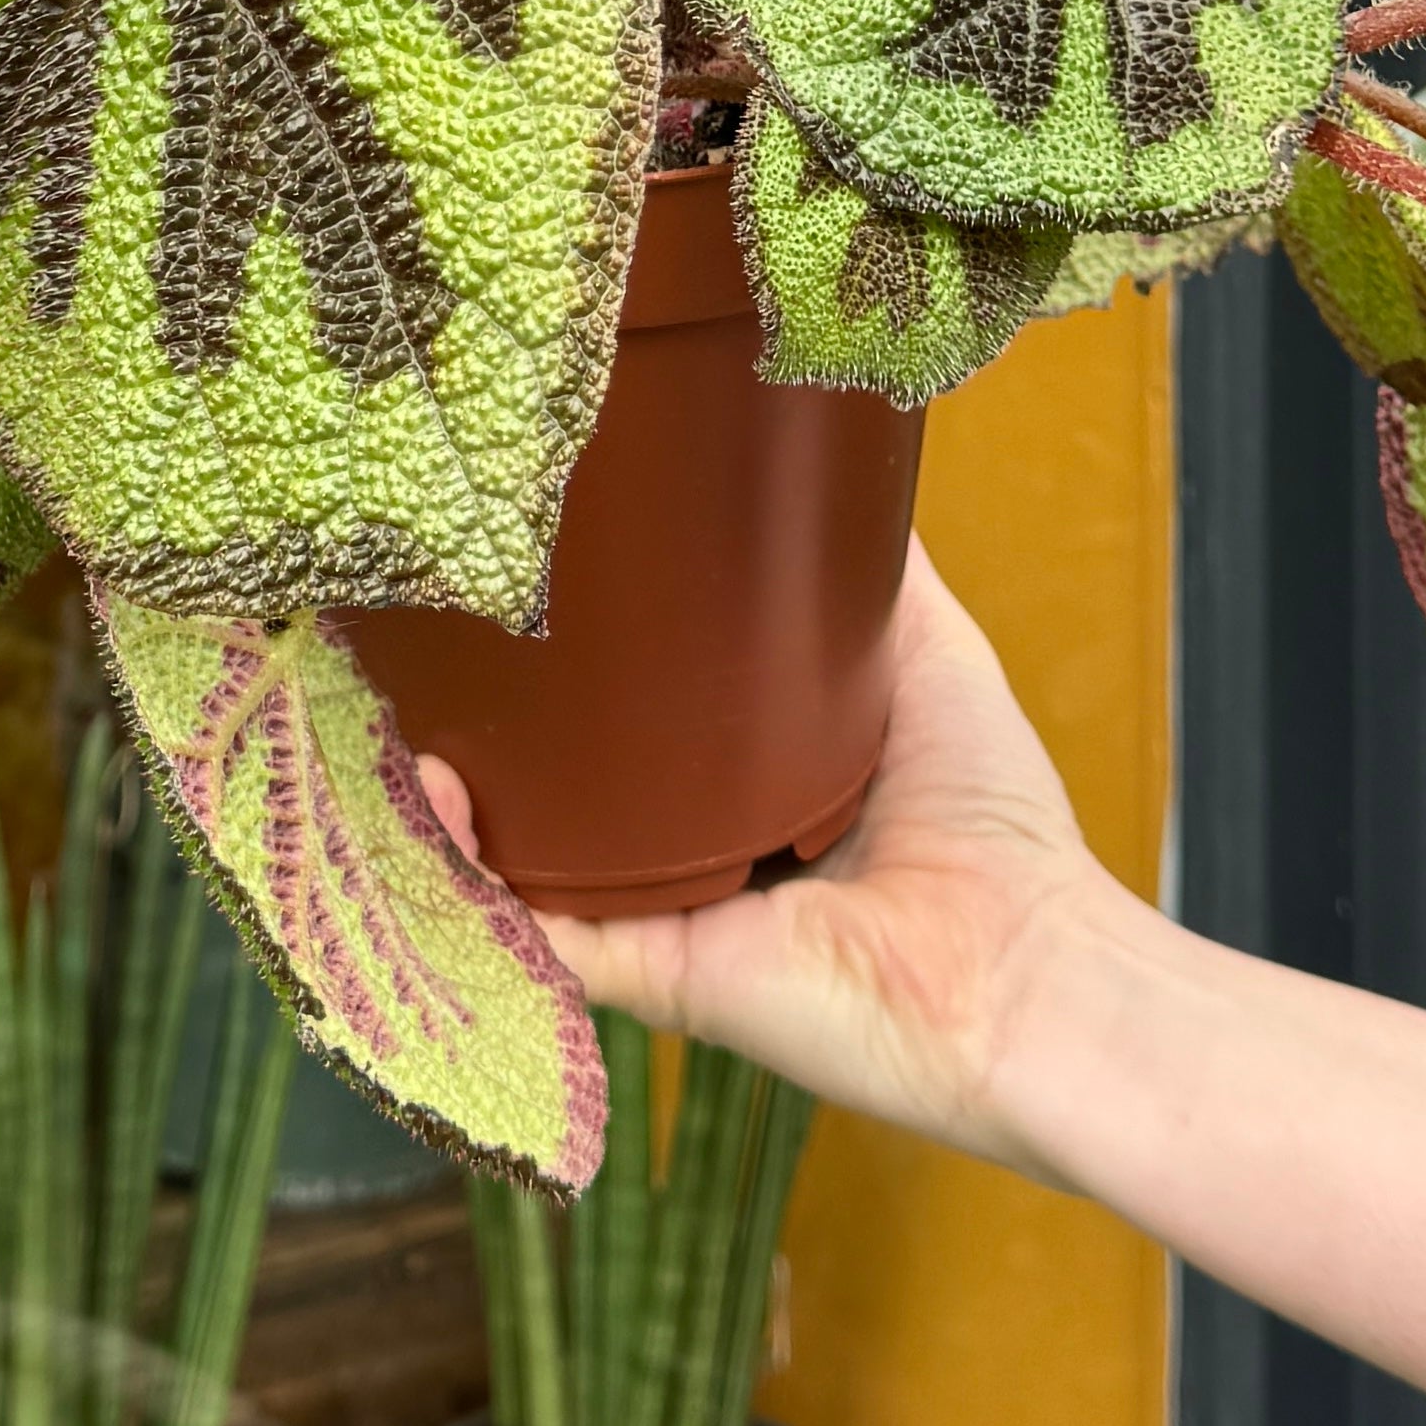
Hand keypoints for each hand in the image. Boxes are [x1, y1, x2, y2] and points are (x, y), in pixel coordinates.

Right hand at [421, 540, 1132, 1177]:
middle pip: (564, 787)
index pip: (635, 718)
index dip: (576, 662)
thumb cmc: (994, 815)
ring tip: (400, 714)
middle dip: (491, 730)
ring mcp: (663, 917)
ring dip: (452, 798)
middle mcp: (690, 850)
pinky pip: (539, 933)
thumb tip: (827, 448)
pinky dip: (471, 879)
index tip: (514, 584)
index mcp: (744, 782)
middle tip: (426, 645)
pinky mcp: (656, 977)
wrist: (1025, 971)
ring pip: (526, 858)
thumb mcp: (924, 649)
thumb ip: (868, 571)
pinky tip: (428, 801)